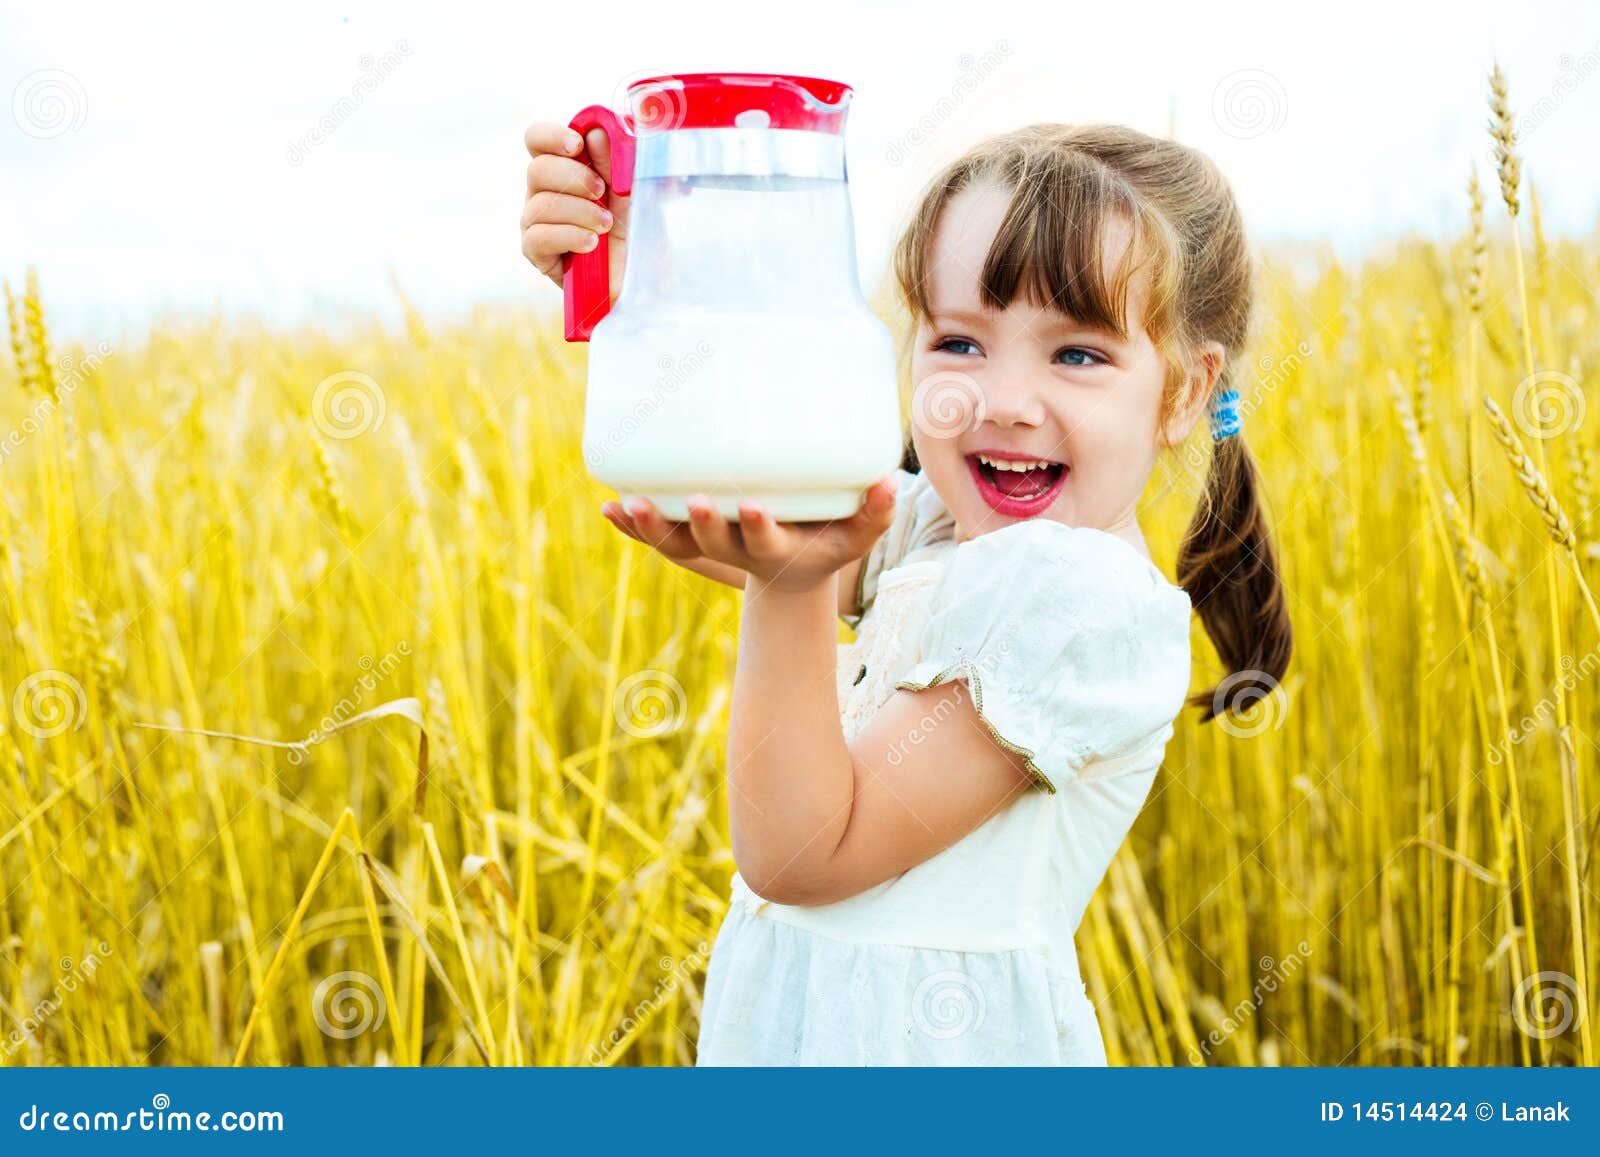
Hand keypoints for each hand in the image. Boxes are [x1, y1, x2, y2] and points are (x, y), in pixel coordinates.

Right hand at [521, 121, 629, 300]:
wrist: (643, 278)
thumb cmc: (638, 230)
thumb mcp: (634, 189)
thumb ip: (616, 159)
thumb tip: (596, 131)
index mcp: (564, 168)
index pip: (537, 140)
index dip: (551, 136)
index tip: (577, 145)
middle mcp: (544, 192)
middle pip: (536, 170)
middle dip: (574, 178)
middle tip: (602, 193)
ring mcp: (537, 223)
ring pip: (538, 205)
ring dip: (579, 212)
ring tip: (606, 225)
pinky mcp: (538, 254)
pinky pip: (537, 237)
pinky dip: (568, 236)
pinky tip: (591, 244)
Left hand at [602, 479, 897, 593]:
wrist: (791, 570)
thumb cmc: (827, 542)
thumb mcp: (855, 536)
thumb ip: (875, 512)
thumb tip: (891, 481)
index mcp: (775, 550)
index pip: (766, 541)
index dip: (758, 527)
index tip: (752, 507)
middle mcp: (737, 551)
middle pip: (713, 543)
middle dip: (702, 523)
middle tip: (694, 498)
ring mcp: (709, 548)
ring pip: (675, 542)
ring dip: (651, 525)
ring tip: (627, 503)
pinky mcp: (689, 541)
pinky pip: (655, 537)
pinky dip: (631, 527)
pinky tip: (607, 508)